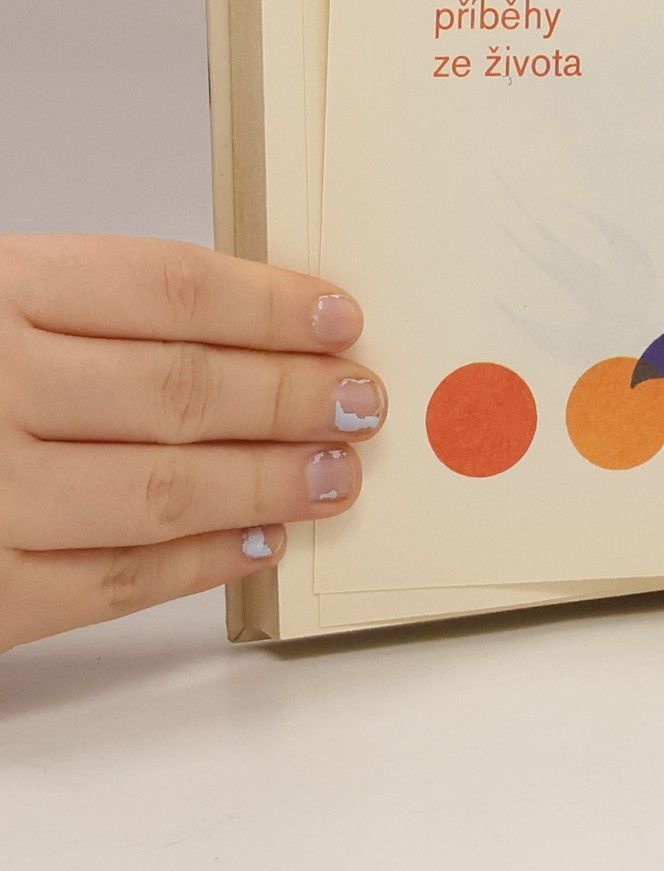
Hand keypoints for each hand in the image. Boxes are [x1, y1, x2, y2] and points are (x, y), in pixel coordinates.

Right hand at [0, 236, 383, 650]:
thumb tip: (260, 332)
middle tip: (360, 403)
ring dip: (268, 484)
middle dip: (291, 400)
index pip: (167, 289)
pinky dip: (201, 562)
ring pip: (159, 491)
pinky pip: (112, 581)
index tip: (338, 318)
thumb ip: (97, 313)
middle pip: (178, 389)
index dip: (270, 305)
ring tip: (336, 475)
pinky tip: (260, 540)